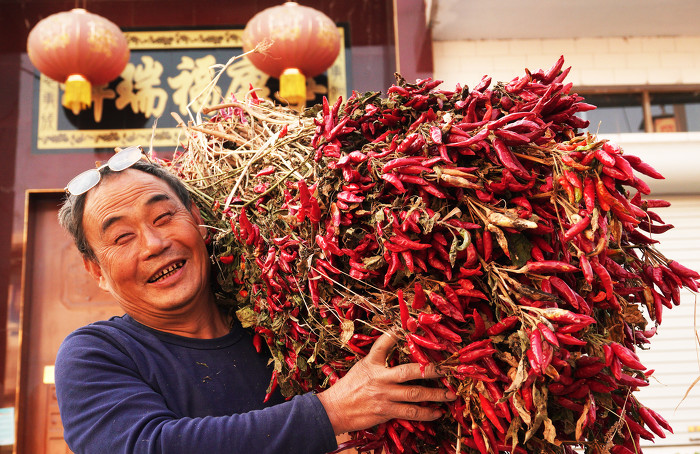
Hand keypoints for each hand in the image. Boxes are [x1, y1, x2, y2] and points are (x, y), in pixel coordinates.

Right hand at [316, 331, 456, 434]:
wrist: (335, 409)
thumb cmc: (350, 386)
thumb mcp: (363, 365)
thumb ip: (380, 356)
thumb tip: (398, 339)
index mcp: (371, 362)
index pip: (385, 342)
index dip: (398, 332)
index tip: (412, 324)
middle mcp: (379, 377)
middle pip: (409, 371)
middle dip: (431, 370)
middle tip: (448, 369)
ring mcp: (384, 395)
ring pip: (415, 394)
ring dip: (435, 395)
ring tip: (451, 394)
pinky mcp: (386, 411)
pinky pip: (410, 412)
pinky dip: (425, 413)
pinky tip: (437, 413)